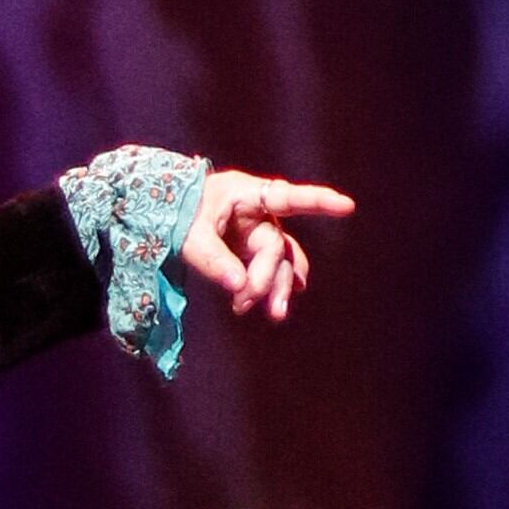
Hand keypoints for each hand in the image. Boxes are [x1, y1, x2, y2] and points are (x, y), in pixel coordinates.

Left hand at [185, 166, 354, 322]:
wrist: (161, 214)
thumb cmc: (178, 210)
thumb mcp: (188, 231)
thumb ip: (212, 258)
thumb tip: (238, 286)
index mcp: (246, 194)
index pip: (287, 197)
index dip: (318, 201)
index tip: (347, 206)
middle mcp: (260, 214)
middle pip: (276, 247)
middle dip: (267, 276)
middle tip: (247, 302)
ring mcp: (257, 234)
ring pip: (280, 263)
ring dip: (277, 288)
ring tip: (274, 314)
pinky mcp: (251, 253)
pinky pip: (268, 272)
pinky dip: (268, 289)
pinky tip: (269, 306)